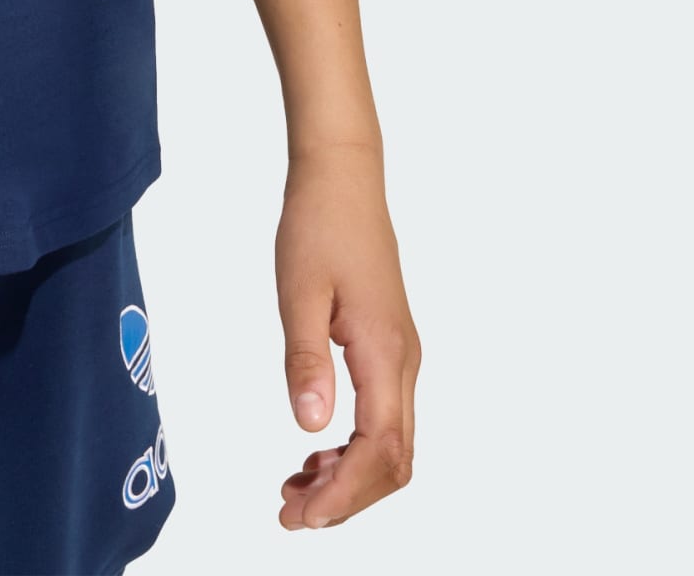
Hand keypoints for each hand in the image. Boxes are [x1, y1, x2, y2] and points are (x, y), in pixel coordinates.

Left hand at [275, 146, 418, 528]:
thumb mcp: (299, 291)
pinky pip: (383, 416)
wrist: (342, 178)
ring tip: (294, 488)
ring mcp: (400, 356)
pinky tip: (313, 449)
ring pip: (391, 442)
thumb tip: (307, 426)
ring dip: (349, 475)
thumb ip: (305, 359)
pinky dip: (352, 446)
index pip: (380, 451)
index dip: (344, 493)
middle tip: (290, 514)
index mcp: (385, 354)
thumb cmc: (319, 225)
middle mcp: (404, 363)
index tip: (301, 516)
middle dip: (347, 498)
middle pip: (393, 460)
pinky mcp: (387, 347)